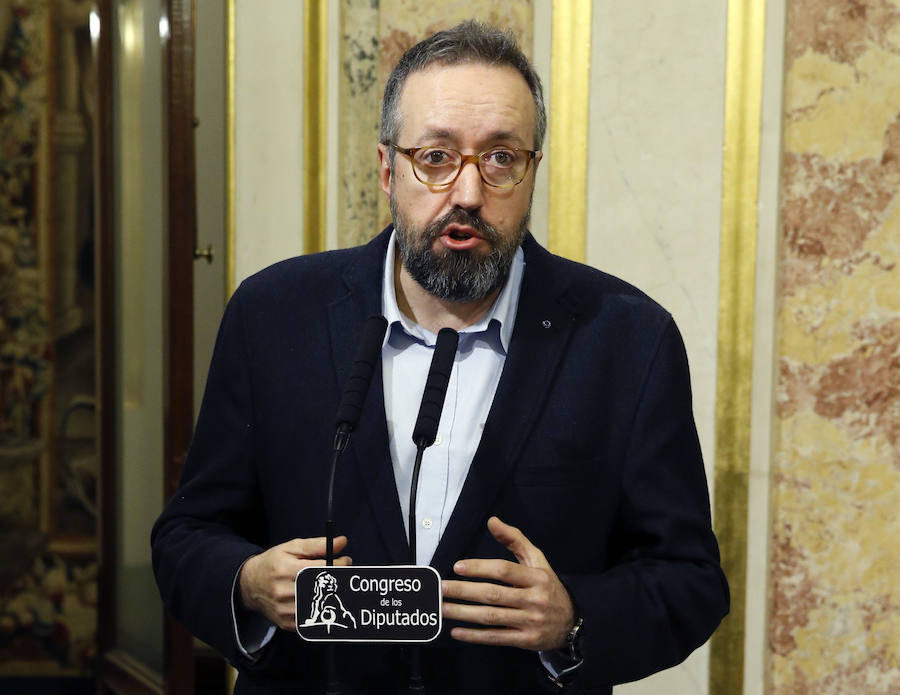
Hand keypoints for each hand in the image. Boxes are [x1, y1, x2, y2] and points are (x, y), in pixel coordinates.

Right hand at [238, 536, 350, 629]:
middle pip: (321, 589)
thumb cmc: (273, 563)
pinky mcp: (286, 623)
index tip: (345, 560)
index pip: (321, 569)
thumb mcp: (291, 547)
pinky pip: (310, 620)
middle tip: (340, 574)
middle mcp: (285, 592)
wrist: (250, 585)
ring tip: (330, 586)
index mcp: (286, 570)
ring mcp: (285, 610)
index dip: (339, 565)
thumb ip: (317, 545)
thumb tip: (342, 542)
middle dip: (336, 580)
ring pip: (318, 606)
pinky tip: (319, 600)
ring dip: (330, 596)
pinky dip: (319, 610)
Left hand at [441, 516, 574, 650]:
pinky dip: (475, 636)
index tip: (458, 567)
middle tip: (442, 588)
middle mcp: (534, 599)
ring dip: (464, 613)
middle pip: (493, 594)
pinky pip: (496, 638)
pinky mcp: (526, 641)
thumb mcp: (537, 560)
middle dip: (464, 591)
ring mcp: (530, 622)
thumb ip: (515, 539)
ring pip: (491, 617)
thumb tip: (492, 521)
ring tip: (443, 608)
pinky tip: (457, 631)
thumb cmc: (548, 586)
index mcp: (536, 577)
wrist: (573, 622)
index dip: (480, 568)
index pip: (504, 570)